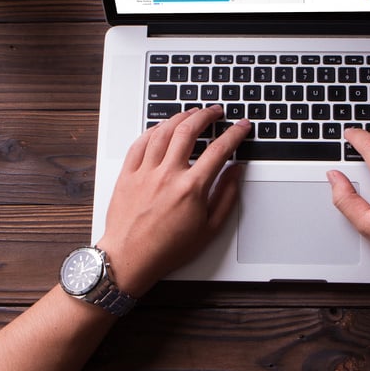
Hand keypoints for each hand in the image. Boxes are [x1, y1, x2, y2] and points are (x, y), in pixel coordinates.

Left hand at [96, 106, 248, 296]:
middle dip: (206, 115)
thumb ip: (227, 196)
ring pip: (163, 131)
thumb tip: (237, 172)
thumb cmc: (168, 249)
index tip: (242, 126)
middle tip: (215, 111)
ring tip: (191, 113)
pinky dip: (153, 130)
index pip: (219, 150)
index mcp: (191, 189)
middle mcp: (168, 175)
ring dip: (180, 117)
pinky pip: (140, 142)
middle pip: (188, 130)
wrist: (129, 259)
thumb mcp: (209, 229)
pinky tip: (162, 127)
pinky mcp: (127, 174)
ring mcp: (145, 173)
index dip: (235, 133)